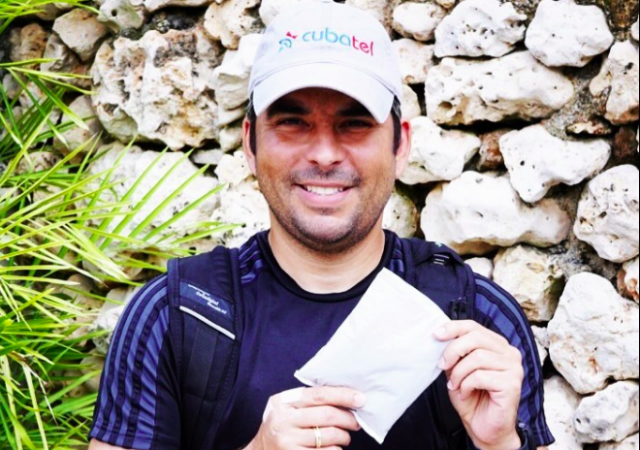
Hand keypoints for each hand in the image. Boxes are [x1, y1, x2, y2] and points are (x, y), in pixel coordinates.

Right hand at [247, 387, 364, 449]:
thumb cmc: (282, 427)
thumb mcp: (287, 408)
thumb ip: (308, 401)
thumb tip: (346, 397)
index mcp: (283, 401)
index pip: (319, 394)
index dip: (342, 395)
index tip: (360, 399)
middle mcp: (283, 420)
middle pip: (327, 415)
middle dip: (348, 418)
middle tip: (356, 422)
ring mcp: (287, 440)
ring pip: (329, 436)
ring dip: (343, 436)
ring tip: (345, 437)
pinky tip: (334, 448)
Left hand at [435, 321, 523, 449]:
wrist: (484, 428)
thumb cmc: (472, 398)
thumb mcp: (458, 369)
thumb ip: (455, 352)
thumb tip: (440, 335)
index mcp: (498, 345)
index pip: (474, 327)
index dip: (453, 328)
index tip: (436, 335)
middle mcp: (510, 353)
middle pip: (476, 337)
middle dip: (453, 351)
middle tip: (442, 366)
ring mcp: (514, 367)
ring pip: (477, 357)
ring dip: (459, 373)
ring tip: (456, 385)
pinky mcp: (512, 383)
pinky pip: (480, 376)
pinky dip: (466, 385)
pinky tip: (466, 393)